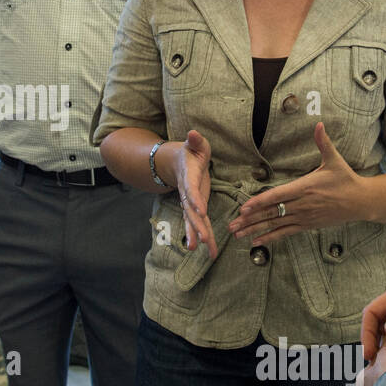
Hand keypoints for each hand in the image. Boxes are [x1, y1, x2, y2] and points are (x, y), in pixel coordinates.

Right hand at [166, 129, 215, 259]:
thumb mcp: (195, 145)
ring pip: (193, 222)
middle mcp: (187, 193)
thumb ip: (195, 141)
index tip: (200, 210)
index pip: (191, 189)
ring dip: (198, 235)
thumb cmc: (191, 153)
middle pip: (190, 211)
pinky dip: (203, 237)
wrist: (177, 163)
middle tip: (202, 239)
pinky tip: (208, 251)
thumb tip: (193, 133)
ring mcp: (191, 203)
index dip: (195, 199)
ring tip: (203, 250)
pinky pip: (199, 224)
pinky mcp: (196, 208)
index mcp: (188, 177)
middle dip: (196, 225)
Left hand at [228, 121, 366, 245]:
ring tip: (238, 235)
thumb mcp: (334, 160)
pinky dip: (270, 237)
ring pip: (276, 224)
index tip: (244, 208)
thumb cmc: (346, 179)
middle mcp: (302, 204)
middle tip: (232, 225)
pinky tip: (256, 241)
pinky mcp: (307, 225)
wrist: (362, 202)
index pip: (278, 196)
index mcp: (305, 187)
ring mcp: (304, 217)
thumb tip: (320, 124)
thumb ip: (323, 143)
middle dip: (250, 220)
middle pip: (272, 213)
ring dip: (255, 230)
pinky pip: (285, 232)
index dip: (260, 202)